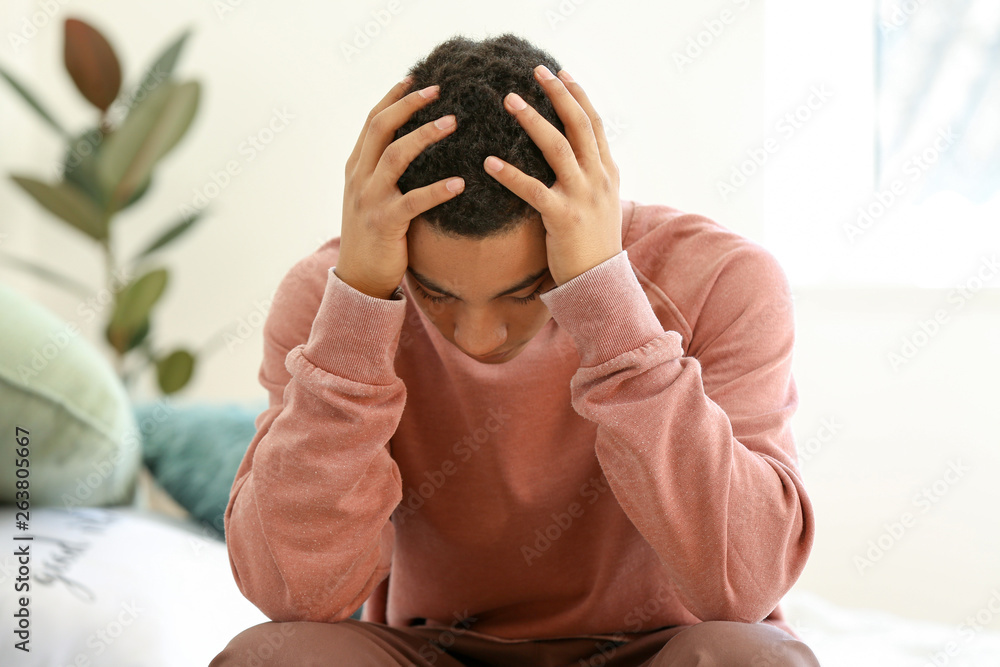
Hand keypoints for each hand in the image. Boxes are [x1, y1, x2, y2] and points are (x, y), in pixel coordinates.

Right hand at [335, 77, 464, 298]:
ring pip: (395, 156)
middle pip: (381, 128)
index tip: (416, 79)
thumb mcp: (371, 194)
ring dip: (424, 135)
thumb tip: (412, 143)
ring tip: (453, 122)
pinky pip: (414, 201)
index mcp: (356, 167)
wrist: (359, 277)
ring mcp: (370, 199)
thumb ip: (383, 169)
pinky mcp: (386, 223)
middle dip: (408, 105)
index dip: (393, 97)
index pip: (372, 121)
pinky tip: (459, 183)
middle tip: (438, 90)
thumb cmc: (374, 234)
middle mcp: (359, 177)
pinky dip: (437, 190)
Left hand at [483, 65, 621, 286]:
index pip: (594, 123)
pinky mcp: (563, 218)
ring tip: (508, 101)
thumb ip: (590, 176)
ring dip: (532, 121)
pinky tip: (488, 162)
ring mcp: (583, 196)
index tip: (560, 73)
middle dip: (557, 94)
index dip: (577, 95)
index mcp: (607, 172)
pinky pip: (533, 190)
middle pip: (578, 124)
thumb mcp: (601, 203)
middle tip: (535, 71)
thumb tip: (574, 156)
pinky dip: (510, 174)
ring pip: (558, 148)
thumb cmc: (593, 245)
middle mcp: (598, 178)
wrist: (600, 282)